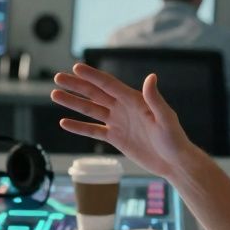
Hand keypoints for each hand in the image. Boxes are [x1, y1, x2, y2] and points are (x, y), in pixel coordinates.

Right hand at [50, 63, 199, 180]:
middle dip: (76, 85)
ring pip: (91, 110)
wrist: (174, 162)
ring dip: (73, 103)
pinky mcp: (116, 138)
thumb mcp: (165, 118)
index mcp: (134, 100)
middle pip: (95, 93)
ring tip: (55, 95)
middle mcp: (123, 108)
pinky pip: (94, 130)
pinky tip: (64, 122)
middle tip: (57, 77)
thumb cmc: (174, 139)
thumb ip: (155, 99)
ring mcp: (118, 122)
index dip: (92, 76)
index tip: (76, 67)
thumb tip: (150, 77)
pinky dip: (79, 127)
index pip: (109, 85)